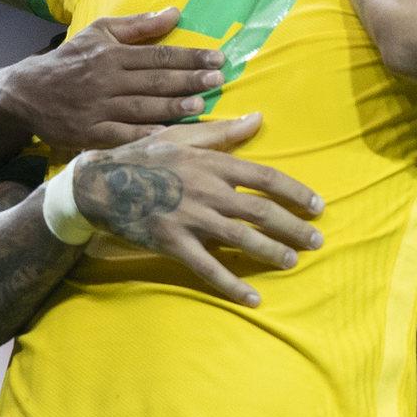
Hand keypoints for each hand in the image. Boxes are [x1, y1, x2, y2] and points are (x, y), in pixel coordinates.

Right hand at [2, 9, 226, 148]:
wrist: (25, 92)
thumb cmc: (70, 61)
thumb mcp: (99, 33)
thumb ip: (138, 25)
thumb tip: (175, 12)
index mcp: (111, 54)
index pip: (158, 55)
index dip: (189, 57)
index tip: (218, 59)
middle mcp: (105, 80)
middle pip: (153, 80)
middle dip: (188, 80)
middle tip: (217, 80)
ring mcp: (97, 108)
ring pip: (140, 107)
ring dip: (171, 107)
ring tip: (199, 105)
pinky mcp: (88, 133)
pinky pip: (120, 135)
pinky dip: (142, 136)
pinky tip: (165, 136)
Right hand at [73, 114, 324, 305]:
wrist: (98, 183)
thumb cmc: (144, 156)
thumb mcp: (183, 137)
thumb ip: (224, 132)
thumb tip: (258, 118)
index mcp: (213, 163)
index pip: (266, 178)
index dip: (295, 193)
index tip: (317, 206)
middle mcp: (208, 191)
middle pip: (261, 211)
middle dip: (294, 227)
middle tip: (317, 240)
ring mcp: (191, 219)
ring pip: (242, 239)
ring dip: (273, 252)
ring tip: (294, 261)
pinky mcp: (173, 243)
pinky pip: (209, 268)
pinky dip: (233, 284)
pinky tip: (254, 298)